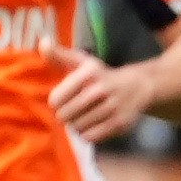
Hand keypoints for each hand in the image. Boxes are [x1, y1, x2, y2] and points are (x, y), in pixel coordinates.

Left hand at [42, 44, 157, 143]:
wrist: (138, 87)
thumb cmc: (100, 76)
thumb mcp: (81, 62)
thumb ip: (58, 55)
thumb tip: (42, 42)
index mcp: (89, 73)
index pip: (55, 100)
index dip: (56, 102)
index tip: (65, 98)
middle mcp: (101, 89)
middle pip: (64, 116)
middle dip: (66, 115)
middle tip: (75, 109)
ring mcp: (112, 107)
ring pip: (77, 127)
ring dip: (77, 125)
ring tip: (86, 115)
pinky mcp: (120, 123)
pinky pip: (90, 137)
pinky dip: (88, 134)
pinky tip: (94, 124)